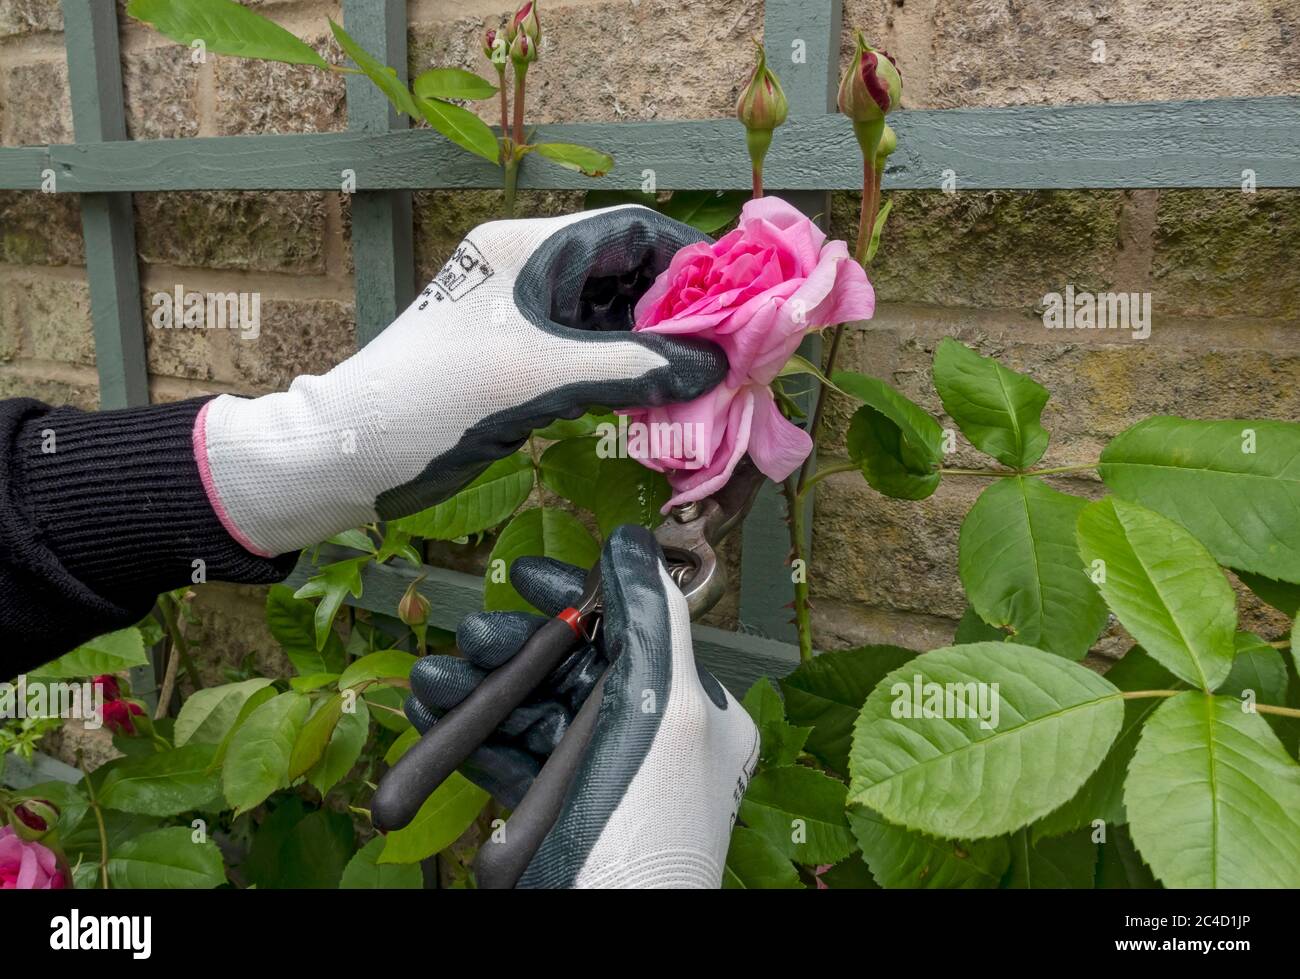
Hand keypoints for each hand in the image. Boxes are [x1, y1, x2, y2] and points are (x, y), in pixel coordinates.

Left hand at [195, 206, 724, 555]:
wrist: (346, 453)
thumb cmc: (429, 402)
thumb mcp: (537, 380)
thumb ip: (632, 369)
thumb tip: (715, 366)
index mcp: (527, 250)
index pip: (632, 231)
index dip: (688, 265)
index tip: (732, 312)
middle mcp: (528, 272)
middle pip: (628, 276)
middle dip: (678, 315)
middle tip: (723, 361)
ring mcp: (521, 317)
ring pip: (611, 320)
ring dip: (653, 351)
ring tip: (697, 389)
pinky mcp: (516, 360)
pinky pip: (588, 356)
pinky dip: (623, 376)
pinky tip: (652, 407)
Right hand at [404, 525, 759, 888]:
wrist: (602, 927)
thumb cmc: (649, 831)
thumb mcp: (664, 709)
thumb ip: (651, 621)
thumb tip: (636, 544)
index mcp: (690, 710)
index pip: (629, 630)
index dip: (577, 597)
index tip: (527, 576)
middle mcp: (646, 738)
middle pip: (570, 666)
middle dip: (514, 647)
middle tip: (470, 636)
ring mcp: (595, 774)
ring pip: (531, 708)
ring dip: (478, 689)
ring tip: (432, 679)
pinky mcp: (552, 808)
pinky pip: (507, 754)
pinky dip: (469, 734)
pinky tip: (433, 713)